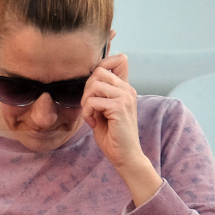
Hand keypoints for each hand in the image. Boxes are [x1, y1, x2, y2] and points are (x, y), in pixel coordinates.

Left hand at [81, 55, 160, 205]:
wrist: (124, 155)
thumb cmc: (112, 134)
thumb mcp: (103, 109)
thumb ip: (99, 93)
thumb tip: (88, 79)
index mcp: (125, 88)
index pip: (119, 59)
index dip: (101, 66)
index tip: (93, 88)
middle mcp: (128, 89)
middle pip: (98, 72)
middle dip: (86, 90)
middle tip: (89, 107)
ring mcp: (126, 97)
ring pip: (94, 86)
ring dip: (86, 102)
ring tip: (91, 115)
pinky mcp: (120, 108)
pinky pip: (92, 102)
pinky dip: (87, 113)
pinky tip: (94, 123)